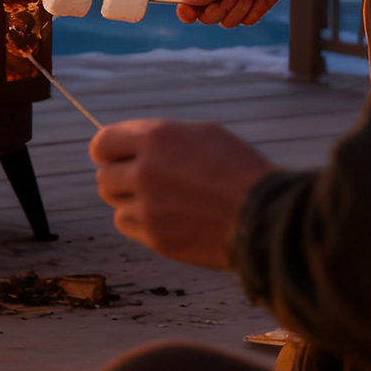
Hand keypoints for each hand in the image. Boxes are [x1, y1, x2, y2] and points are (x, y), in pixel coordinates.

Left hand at [90, 119, 277, 268]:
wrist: (268, 218)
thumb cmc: (241, 171)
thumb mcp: (204, 135)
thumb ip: (161, 138)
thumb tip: (129, 147)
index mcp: (157, 138)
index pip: (103, 143)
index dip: (106, 151)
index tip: (112, 158)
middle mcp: (145, 170)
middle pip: (105, 176)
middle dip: (120, 178)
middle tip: (145, 183)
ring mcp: (148, 206)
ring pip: (115, 203)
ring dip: (131, 201)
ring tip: (165, 202)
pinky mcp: (154, 236)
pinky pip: (127, 225)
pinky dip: (140, 222)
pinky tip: (167, 219)